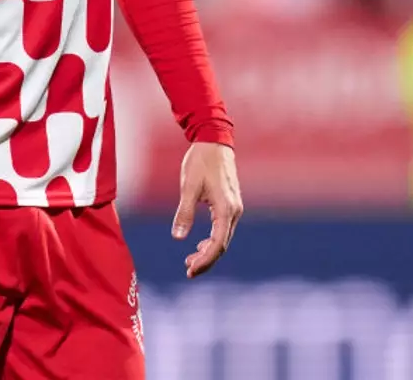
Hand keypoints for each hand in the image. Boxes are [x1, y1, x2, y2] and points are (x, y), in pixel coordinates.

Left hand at [172, 142, 242, 278]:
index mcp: (225, 209)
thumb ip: (184, 213)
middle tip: (188, 271)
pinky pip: (223, 228)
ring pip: (223, 238)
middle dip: (206, 260)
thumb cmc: (200, 162)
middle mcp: (234, 211)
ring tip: (189, 260)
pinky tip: (199, 244)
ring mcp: (234, 208)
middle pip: (222, 245)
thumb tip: (177, 237)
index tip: (190, 270)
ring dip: (208, 251)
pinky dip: (212, 239)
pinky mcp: (230, 204)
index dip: (205, 260)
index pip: (217, 244)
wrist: (214, 141)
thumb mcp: (188, 187)